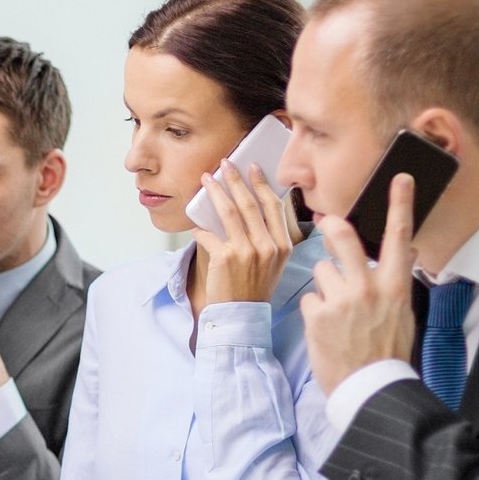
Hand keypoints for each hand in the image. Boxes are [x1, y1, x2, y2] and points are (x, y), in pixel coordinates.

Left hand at [193, 162, 295, 305]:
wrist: (241, 315)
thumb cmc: (255, 289)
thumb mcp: (273, 263)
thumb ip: (268, 238)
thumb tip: (252, 207)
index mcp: (282, 246)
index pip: (274, 207)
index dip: (262, 184)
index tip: (253, 168)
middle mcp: (267, 247)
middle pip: (250, 204)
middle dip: (236, 179)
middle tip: (226, 163)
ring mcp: (246, 252)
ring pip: (228, 212)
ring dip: (216, 191)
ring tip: (207, 179)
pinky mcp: (225, 258)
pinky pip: (208, 234)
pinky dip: (200, 228)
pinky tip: (196, 225)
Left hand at [299, 174, 417, 395]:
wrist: (369, 386)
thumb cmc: (387, 350)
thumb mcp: (402, 313)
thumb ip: (396, 281)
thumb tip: (403, 252)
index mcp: (395, 285)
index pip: (399, 237)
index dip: (400, 205)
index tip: (399, 179)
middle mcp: (367, 286)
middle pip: (343, 237)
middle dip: (332, 227)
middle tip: (327, 225)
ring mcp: (340, 299)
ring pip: (321, 270)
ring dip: (324, 285)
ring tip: (335, 312)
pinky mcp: (317, 313)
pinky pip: (309, 297)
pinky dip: (314, 310)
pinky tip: (325, 328)